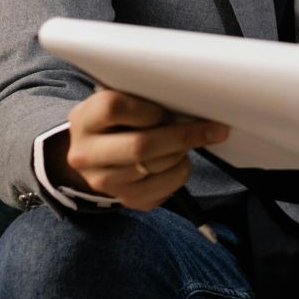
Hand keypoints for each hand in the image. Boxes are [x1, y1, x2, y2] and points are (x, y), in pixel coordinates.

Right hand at [58, 89, 228, 209]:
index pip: (114, 108)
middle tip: (214, 129)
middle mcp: (87, 154)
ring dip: (182, 153)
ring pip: (157, 168)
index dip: (148, 109)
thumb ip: (145, 98)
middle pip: (141, 146)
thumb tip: (192, 99)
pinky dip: (181, 172)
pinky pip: (165, 188)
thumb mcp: (121, 100)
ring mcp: (103, 182)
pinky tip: (178, 161)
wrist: (96, 156)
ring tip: (188, 141)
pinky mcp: (125, 200)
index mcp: (85, 119)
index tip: (167, 109)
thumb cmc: (119, 120)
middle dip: (183, 136)